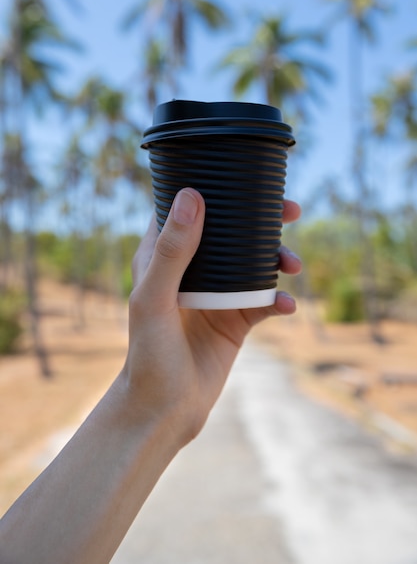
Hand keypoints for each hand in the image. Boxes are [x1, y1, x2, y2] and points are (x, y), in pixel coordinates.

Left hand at [124, 188, 301, 447]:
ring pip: (254, 264)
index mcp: (164, 257)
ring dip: (278, 258)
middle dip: (262, 219)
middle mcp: (192, 272)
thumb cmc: (148, 354)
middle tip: (291, 210)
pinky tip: (287, 307)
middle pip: (231, 232)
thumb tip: (193, 196)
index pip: (187, 211)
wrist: (165, 409)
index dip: (213, 189)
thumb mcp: (154, 299)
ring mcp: (217, 296)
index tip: (244, 177)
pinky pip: (265, 302)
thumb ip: (171, 251)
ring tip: (294, 265)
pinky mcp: (236, 321)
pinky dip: (280, 301)